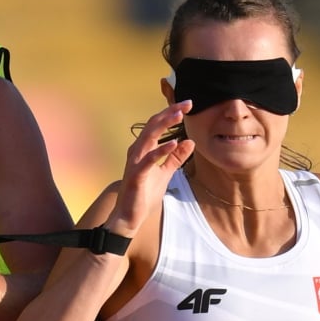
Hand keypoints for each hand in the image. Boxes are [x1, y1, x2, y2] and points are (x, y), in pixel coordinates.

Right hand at [108, 102, 194, 234]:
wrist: (129, 216)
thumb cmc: (144, 194)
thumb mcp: (165, 173)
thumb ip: (175, 158)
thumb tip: (190, 142)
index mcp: (143, 149)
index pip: (157, 125)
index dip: (171, 113)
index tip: (187, 105)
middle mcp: (137, 151)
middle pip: (153, 125)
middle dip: (169, 113)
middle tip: (186, 104)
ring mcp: (135, 162)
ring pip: (148, 137)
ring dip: (164, 125)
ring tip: (179, 115)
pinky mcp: (136, 175)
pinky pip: (148, 159)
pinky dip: (161, 150)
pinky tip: (173, 143)